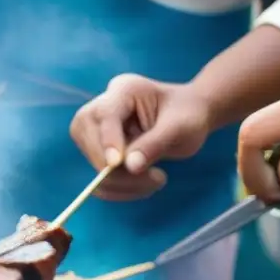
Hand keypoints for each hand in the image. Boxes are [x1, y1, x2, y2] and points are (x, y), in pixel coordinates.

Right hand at [69, 74, 213, 200]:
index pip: (105, 115)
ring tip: (155, 182)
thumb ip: (155, 144)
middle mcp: (103, 107)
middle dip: (117, 170)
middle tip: (158, 179)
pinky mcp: (97, 151)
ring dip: (121, 184)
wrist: (188, 118)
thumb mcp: (181, 128)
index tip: (117, 164)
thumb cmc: (188, 116)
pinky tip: (143, 186)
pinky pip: (99, 178)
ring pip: (93, 162)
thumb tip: (129, 166)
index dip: (108, 141)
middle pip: (91, 141)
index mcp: (125, 90)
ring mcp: (96, 130)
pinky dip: (119, 189)